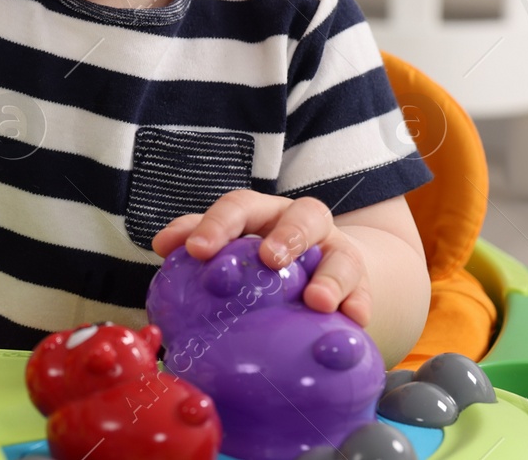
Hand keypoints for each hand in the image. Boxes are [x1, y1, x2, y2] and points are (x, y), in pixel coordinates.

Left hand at [151, 189, 371, 325]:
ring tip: (317, 300)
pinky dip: (359, 305)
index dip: (217, 224)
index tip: (197, 250)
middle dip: (287, 235)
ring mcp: (336, 253)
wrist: (319, 271)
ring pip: (341, 255)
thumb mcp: (230, 244)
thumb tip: (162, 245)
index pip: (240, 206)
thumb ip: (196, 240)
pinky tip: (353, 321)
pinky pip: (365, 293)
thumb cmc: (259, 261)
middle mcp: (303, 225)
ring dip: (330, 276)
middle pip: (303, 215)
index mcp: (263, 213)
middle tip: (269, 258)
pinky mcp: (361, 284)